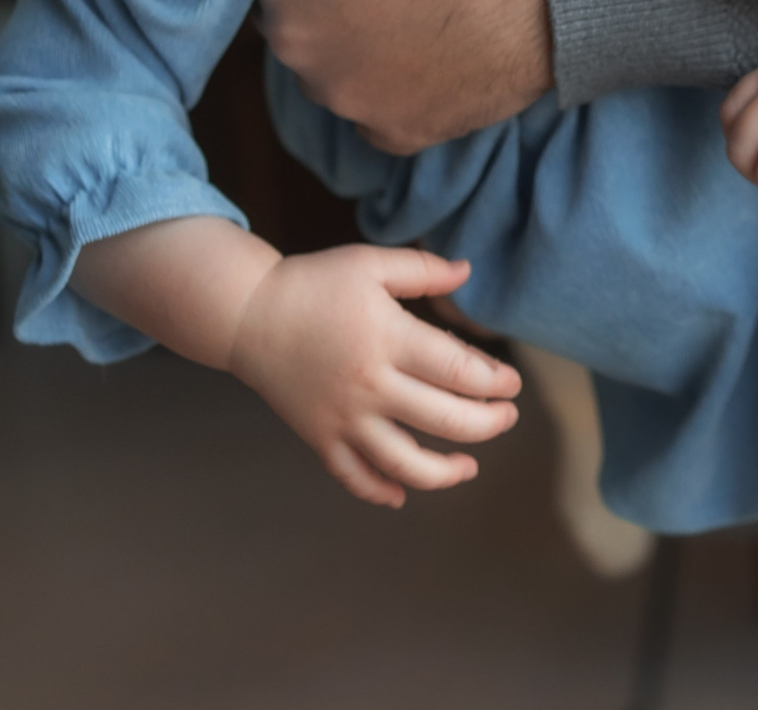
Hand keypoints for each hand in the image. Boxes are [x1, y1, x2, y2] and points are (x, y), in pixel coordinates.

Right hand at [227, 245, 523, 508]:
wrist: (246, 314)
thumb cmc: (313, 283)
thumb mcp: (369, 263)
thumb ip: (423, 270)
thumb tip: (469, 271)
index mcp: (387, 339)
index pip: (458, 371)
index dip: (494, 382)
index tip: (512, 383)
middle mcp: (369, 386)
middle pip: (444, 420)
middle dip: (488, 424)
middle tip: (507, 416)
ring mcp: (343, 419)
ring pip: (404, 464)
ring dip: (445, 473)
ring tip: (469, 466)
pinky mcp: (319, 438)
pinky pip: (353, 477)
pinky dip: (380, 492)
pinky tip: (402, 494)